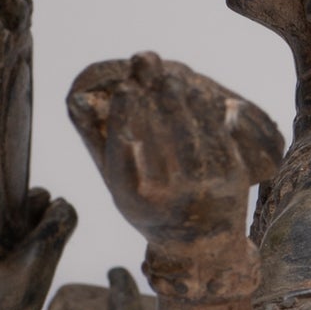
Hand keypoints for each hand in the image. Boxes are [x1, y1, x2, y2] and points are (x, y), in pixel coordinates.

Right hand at [67, 53, 282, 245]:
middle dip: (155, 99)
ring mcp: (204, 191)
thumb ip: (101, 144)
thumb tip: (78, 98)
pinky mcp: (232, 181)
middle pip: (161, 140)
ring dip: (181, 101)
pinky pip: (219, 140)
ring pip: (191, 137)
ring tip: (171, 76)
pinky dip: (209, 114)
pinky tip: (199, 94)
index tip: (125, 89)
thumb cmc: (151, 206)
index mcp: (134, 201)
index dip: (125, 119)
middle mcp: (168, 199)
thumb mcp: (121, 185)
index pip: (125, 156)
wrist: (202, 244)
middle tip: (149, 65)